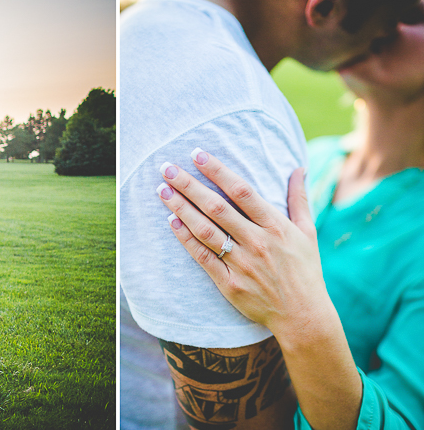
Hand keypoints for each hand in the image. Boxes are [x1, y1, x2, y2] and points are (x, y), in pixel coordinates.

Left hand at [155, 149, 326, 336]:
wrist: (303, 316)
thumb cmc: (305, 271)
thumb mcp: (308, 232)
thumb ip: (299, 199)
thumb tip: (298, 168)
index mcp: (276, 226)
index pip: (242, 191)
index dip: (218, 171)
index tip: (197, 154)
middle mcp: (257, 242)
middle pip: (217, 208)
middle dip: (189, 185)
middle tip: (167, 168)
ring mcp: (241, 263)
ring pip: (205, 230)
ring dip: (181, 209)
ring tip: (162, 190)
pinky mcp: (229, 283)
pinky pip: (203, 257)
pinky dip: (186, 239)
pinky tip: (172, 222)